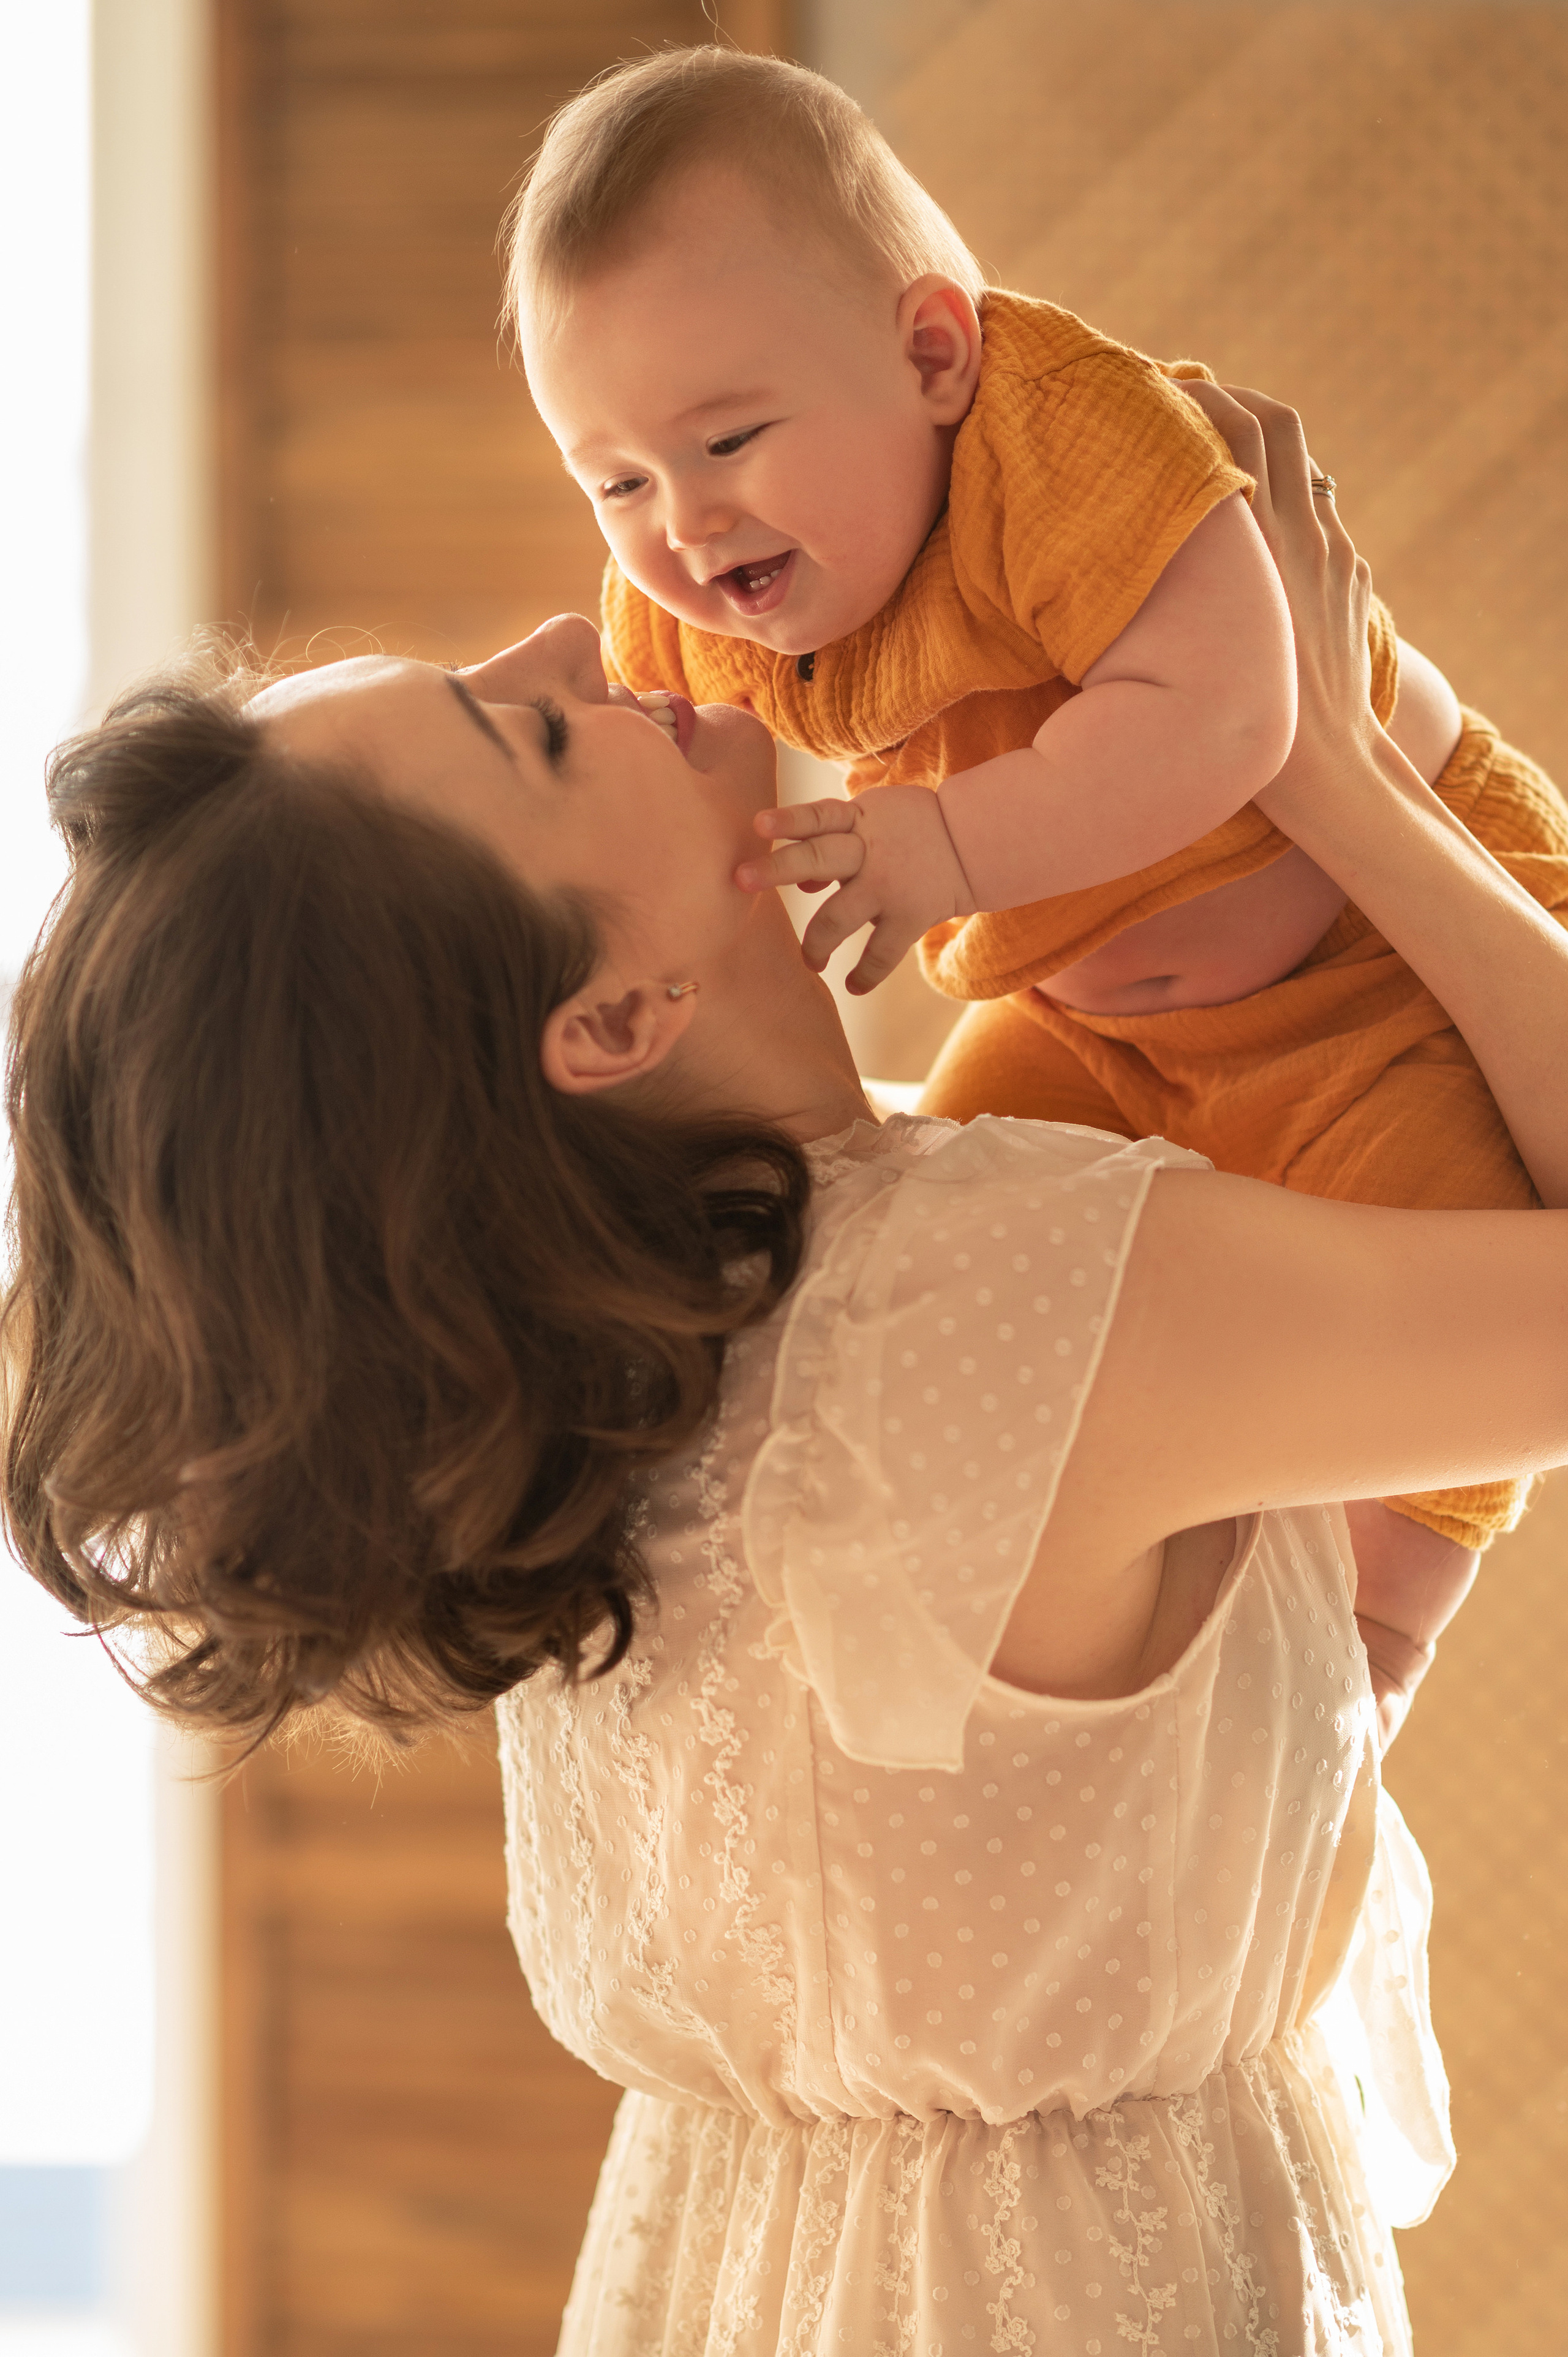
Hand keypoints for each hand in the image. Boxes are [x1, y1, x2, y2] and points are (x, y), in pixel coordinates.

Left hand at [737, 784, 975, 991]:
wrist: (973, 841)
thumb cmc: (909, 829)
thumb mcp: (873, 819)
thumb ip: (834, 842)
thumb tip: (800, 885)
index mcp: (857, 820)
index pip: (817, 816)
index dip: (788, 820)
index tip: (757, 825)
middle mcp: (869, 850)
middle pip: (818, 857)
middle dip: (777, 869)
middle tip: (740, 880)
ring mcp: (889, 885)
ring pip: (839, 916)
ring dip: (816, 943)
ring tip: (810, 961)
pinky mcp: (910, 916)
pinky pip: (881, 954)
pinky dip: (865, 974)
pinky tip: (852, 985)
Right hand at [1176, 380, 1377, 826]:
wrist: (1328, 765)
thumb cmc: (1248, 718)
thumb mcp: (1198, 638)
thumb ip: (1186, 575)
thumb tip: (1140, 538)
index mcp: (1265, 539)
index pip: (1240, 426)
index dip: (1204, 396)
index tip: (1165, 395)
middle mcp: (1305, 533)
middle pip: (1278, 422)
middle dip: (1236, 399)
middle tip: (1195, 405)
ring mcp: (1336, 554)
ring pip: (1303, 467)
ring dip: (1262, 451)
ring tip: (1220, 462)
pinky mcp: (1353, 580)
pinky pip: (1321, 521)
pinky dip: (1287, 507)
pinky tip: (1255, 537)